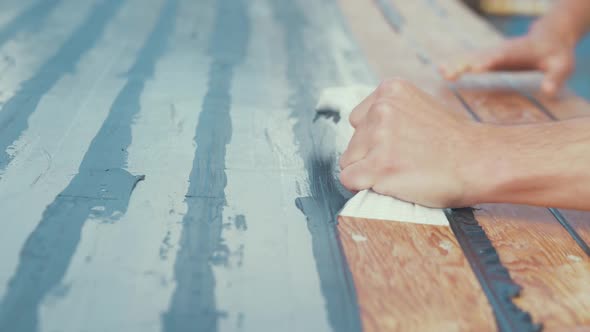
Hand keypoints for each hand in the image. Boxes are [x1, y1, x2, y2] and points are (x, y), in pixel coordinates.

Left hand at [339, 79, 484, 207]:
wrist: (482, 161)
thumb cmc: (455, 142)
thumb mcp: (419, 108)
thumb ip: (391, 113)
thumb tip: (363, 132)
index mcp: (389, 90)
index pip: (357, 120)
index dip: (375, 139)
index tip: (401, 145)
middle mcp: (380, 108)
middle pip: (351, 143)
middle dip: (370, 156)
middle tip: (406, 160)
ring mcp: (378, 137)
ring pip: (349, 163)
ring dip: (370, 173)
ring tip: (404, 171)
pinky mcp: (379, 165)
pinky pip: (349, 180)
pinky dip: (365, 187)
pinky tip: (394, 183)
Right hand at [439, 20, 575, 96]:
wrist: (548, 37)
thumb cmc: (556, 55)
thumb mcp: (563, 65)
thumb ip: (556, 77)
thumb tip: (548, 91)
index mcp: (519, 51)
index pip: (502, 55)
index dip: (489, 60)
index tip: (475, 67)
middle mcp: (501, 49)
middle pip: (480, 56)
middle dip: (464, 64)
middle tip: (449, 73)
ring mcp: (492, 52)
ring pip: (471, 56)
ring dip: (455, 64)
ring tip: (440, 71)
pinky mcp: (487, 57)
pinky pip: (468, 59)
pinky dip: (454, 63)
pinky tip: (440, 69)